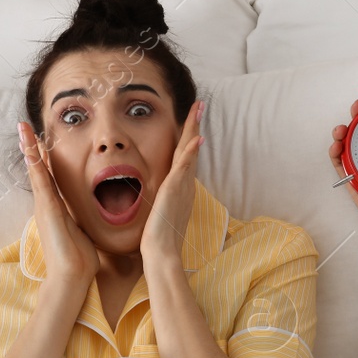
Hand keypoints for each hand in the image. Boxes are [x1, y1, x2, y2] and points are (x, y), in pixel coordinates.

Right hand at [19, 120, 98, 291]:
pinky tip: (30, 146)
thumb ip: (81, 220)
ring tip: (23, 127)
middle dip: (32, 147)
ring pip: (36, 170)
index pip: (50, 176)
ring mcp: (45, 205)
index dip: (46, 158)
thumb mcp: (82, 231)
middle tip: (25, 125)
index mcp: (56, 208)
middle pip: (39, 168)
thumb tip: (93, 215)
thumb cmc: (80, 258)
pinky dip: (34, 162)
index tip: (43, 139)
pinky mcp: (47, 209)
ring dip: (29, 148)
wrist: (72, 277)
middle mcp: (47, 204)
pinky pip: (40, 180)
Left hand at [142, 99, 205, 263]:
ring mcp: (182, 185)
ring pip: (190, 150)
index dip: (189, 138)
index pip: (185, 156)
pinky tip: (197, 138)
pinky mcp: (176, 189)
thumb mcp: (159, 213)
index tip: (192, 122)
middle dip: (195, 125)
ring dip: (194, 129)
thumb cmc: (158, 238)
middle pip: (191, 148)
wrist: (161, 252)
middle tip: (200, 104)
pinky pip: (185, 165)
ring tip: (199, 109)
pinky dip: (191, 151)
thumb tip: (159, 197)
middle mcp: (184, 184)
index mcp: (180, 188)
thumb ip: (162, 200)